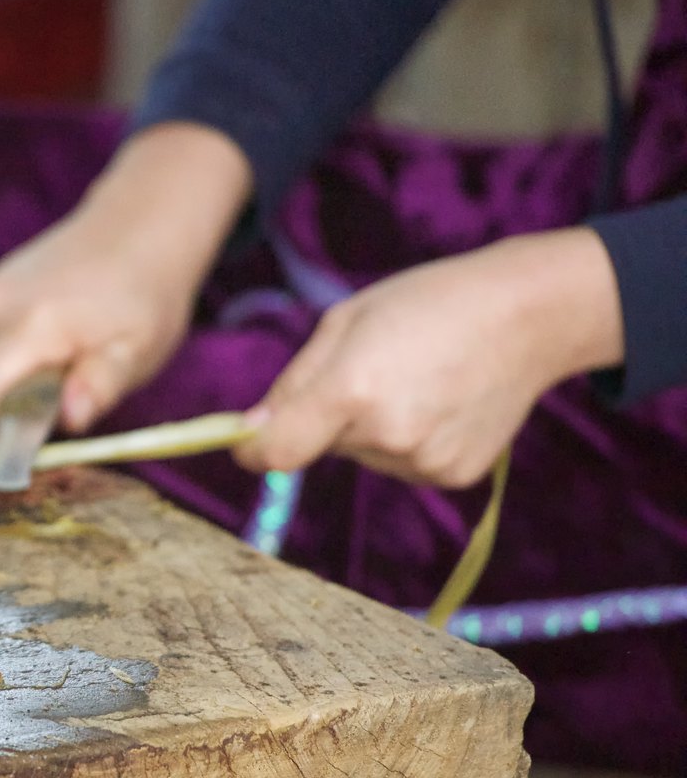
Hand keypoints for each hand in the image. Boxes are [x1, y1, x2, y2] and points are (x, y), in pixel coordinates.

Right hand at [0, 122, 252, 430]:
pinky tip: (56, 331)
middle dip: (12, 400)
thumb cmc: (145, 299)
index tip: (40, 417)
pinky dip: (16, 351)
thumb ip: (100, 385)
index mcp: (31, 326)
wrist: (136, 229)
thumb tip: (71, 418)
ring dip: (18, 374)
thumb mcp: (138, 350)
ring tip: (67, 350)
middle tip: (67, 381)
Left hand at [235, 228, 624, 486]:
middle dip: (330, 417)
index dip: (254, 451)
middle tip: (375, 370)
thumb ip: (292, 384)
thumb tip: (251, 433)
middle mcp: (388, 433)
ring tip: (418, 380)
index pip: (277, 452)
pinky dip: (410, 440)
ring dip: (372, 428)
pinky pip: (404, 465)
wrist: (529, 315)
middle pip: (323, 446)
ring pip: (365, 455)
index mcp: (352, 388)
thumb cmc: (429, 303)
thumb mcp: (345, 321)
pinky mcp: (454, 475)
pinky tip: (442, 402)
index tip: (248, 443)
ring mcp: (424, 460)